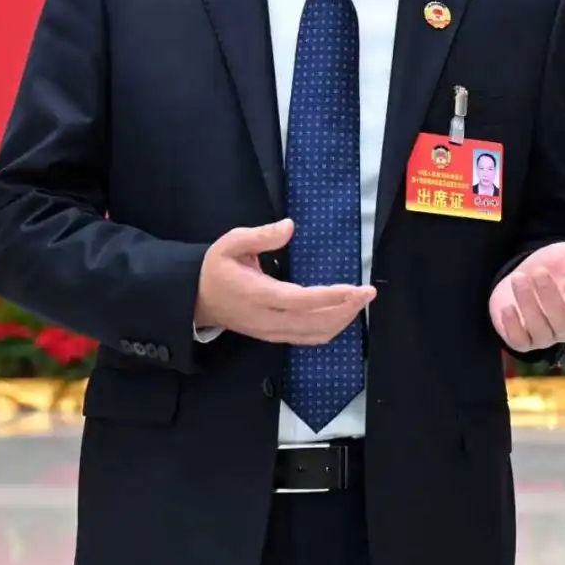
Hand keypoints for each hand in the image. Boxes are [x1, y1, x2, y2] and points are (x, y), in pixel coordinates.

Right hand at [194, 219, 375, 343]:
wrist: (196, 299)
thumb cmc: (215, 268)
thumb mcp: (230, 243)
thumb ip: (260, 235)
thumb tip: (289, 226)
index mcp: (257, 294)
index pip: (299, 301)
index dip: (329, 297)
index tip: (354, 288)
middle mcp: (267, 319)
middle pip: (314, 322)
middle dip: (346, 309)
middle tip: (368, 292)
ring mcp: (271, 332)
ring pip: (314, 334)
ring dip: (341, 320)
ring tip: (360, 302)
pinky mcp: (274, 337)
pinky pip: (307, 338)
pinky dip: (329, 329)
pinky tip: (342, 316)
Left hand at [489, 241, 564, 352]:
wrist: (523, 273)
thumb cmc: (554, 267)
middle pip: (562, 321)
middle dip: (549, 297)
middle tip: (539, 273)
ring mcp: (544, 336)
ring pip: (540, 329)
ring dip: (528, 303)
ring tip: (519, 278)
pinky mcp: (522, 340)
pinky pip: (519, 341)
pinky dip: (512, 326)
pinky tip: (507, 307)